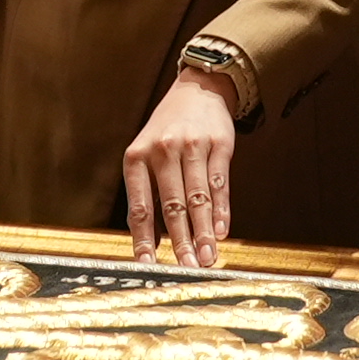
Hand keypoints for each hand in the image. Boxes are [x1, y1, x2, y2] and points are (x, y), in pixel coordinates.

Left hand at [124, 69, 243, 266]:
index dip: (143, 238)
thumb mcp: (145, 156)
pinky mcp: (219, 144)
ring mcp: (192, 146)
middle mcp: (163, 151)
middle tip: (186, 268)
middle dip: (180, 241)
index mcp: (136, 158)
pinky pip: (220, 183)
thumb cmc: (165, 133)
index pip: (139, 206)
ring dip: (204, 232)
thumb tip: (149, 244)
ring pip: (198, 198)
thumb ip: (147, 196)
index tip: (147, 264)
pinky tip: (222, 232)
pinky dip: (221, 210)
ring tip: (207, 259)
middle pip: (172, 206)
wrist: (196, 90)